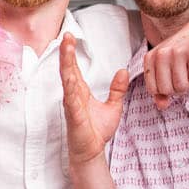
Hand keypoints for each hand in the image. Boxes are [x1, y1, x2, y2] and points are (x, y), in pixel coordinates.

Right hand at [59, 34, 127, 165]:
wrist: (93, 152)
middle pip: (68, 70)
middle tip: (66, 36)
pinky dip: (70, 87)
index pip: (74, 69)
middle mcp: (73, 96)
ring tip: (66, 49)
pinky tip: (69, 76)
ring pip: (67, 80)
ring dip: (66, 64)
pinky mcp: (73, 116)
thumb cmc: (97, 132)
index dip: (71, 54)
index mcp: (80, 92)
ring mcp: (71, 105)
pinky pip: (71, 99)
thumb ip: (117, 89)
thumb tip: (123, 71)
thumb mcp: (113, 106)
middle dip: (66, 53)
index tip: (70, 38)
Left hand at [144, 11, 188, 108]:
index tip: (176, 77)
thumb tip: (161, 106)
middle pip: (169, 90)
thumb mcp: (169, 66)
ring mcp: (177, 52)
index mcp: (150, 58)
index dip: (169, 89)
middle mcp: (161, 54)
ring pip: (184, 86)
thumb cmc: (186, 49)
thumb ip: (162, 88)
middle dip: (182, 87)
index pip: (154, 90)